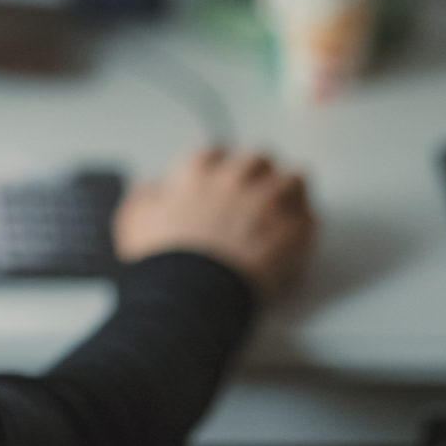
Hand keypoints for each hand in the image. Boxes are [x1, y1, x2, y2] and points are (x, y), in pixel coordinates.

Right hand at [113, 148, 316, 295]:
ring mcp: (268, 202)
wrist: (194, 292)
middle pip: (259, 159)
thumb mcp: (135, 223)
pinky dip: (304, 228)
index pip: (214, 153)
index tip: (220, 178)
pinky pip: (309, 218)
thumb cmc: (164, 261)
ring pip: (294, 179)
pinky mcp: (292, 231)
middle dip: (259, 174)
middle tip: (256, 193)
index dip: (219, 165)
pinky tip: (296, 239)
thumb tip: (146, 187)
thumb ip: (142, 198)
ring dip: (290, 193)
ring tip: (286, 210)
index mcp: (197, 175)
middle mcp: (235, 179)